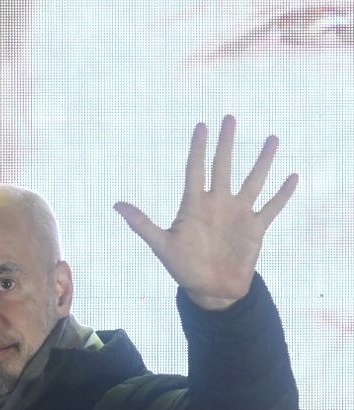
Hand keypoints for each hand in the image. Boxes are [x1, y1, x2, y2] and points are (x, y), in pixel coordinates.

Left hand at [113, 115, 297, 310]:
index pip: (195, 169)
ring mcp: (238, 213)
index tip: (201, 125)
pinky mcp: (256, 227)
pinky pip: (272, 206)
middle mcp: (217, 203)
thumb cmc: (183, 267)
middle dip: (226, 143)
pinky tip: (292, 176)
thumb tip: (116, 205)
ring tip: (272, 139)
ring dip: (263, 161)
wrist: (210, 290)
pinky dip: (283, 194)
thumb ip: (142, 224)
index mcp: (194, 205)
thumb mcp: (161, 245)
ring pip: (253, 180)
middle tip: (229, 118)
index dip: (198, 148)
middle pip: (222, 166)